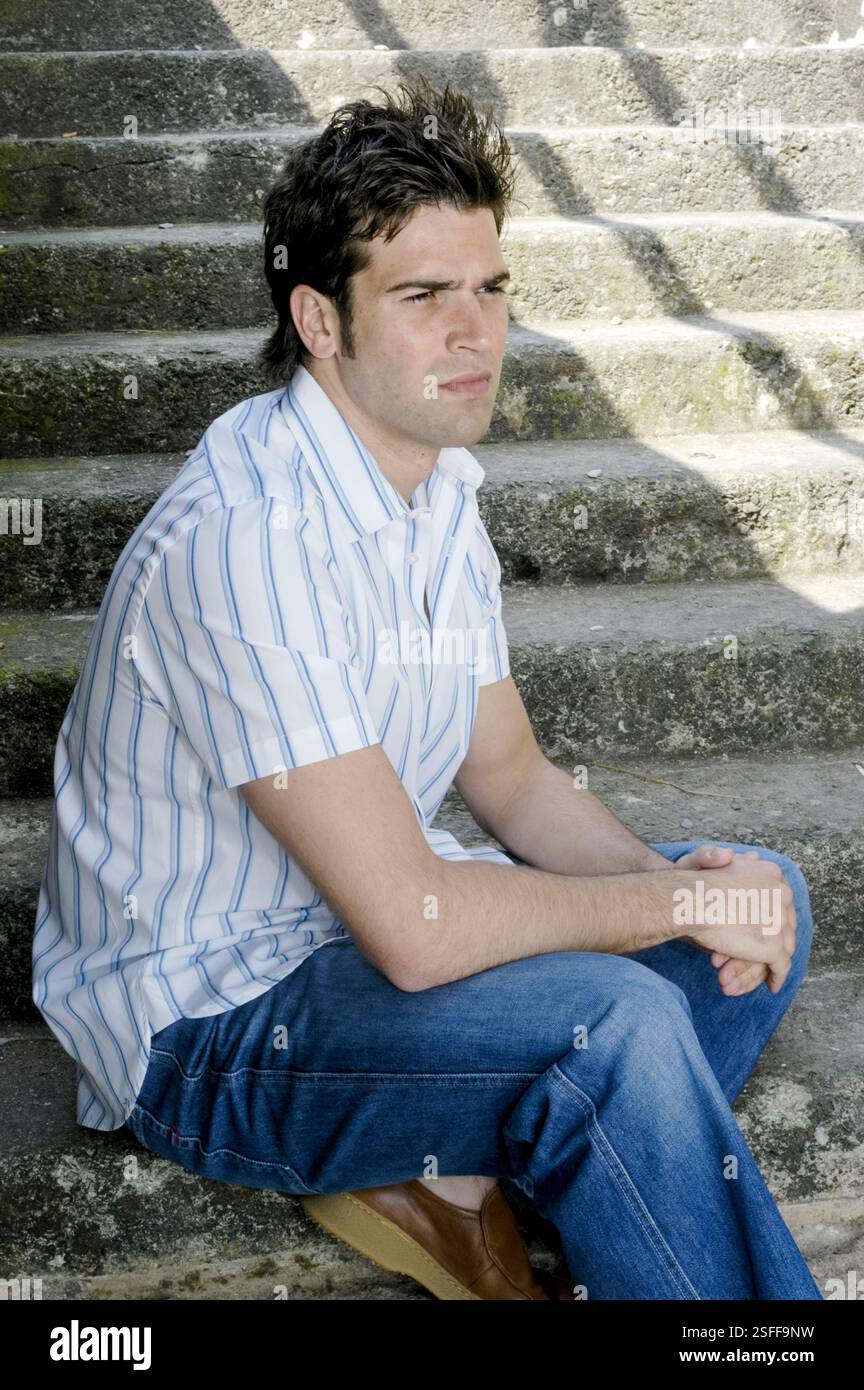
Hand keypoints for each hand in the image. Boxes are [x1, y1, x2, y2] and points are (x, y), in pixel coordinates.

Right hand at [674, 845, 785, 996]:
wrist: (688, 900)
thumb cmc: (691, 883)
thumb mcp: (711, 860)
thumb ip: (725, 859)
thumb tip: (739, 855)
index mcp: (772, 872)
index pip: (782, 899)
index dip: (774, 917)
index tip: (767, 930)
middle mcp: (783, 893)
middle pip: (787, 923)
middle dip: (779, 940)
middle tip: (770, 957)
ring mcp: (780, 920)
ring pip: (786, 946)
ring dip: (774, 962)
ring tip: (765, 974)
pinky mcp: (774, 945)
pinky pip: (781, 966)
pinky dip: (778, 977)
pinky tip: (772, 985)